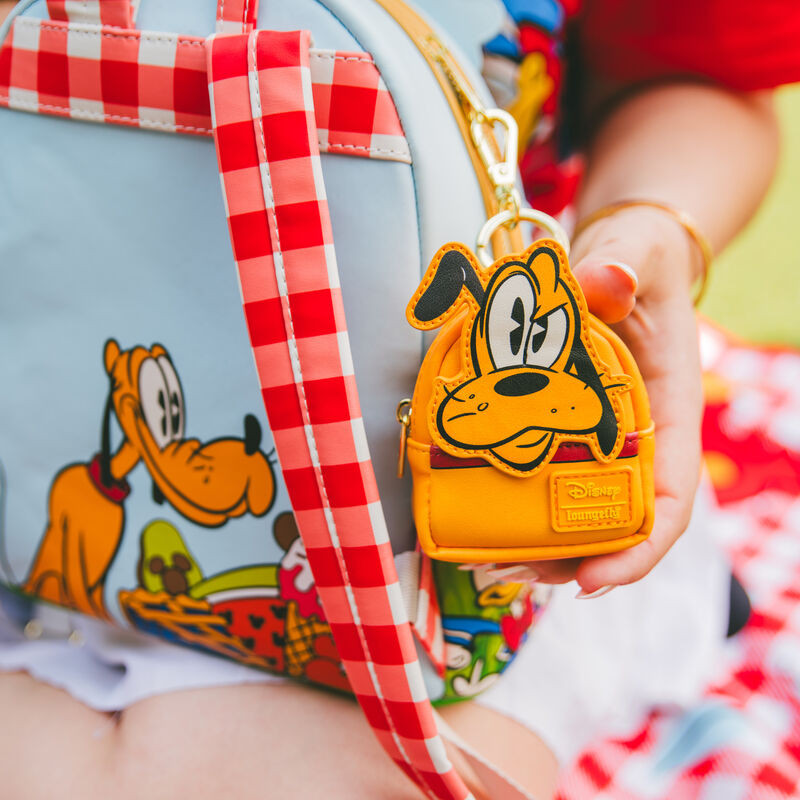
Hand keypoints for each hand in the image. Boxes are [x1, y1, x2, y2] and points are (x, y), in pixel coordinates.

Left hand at [499, 207, 703, 593]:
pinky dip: (519, 505)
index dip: (639, 548)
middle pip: (614, 521)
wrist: (622, 259)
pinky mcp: (564, 426)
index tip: (593, 581)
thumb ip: (623, 267)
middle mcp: (638, 437)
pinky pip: (547, 477)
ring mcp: (600, 437)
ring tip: (487, 562)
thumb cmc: (640, 260)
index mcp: (669, 411)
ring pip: (577, 509)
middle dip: (569, 559)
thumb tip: (607, 282)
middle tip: (508, 571)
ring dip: (538, 545)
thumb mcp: (637, 255)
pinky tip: (481, 519)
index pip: (670, 498)